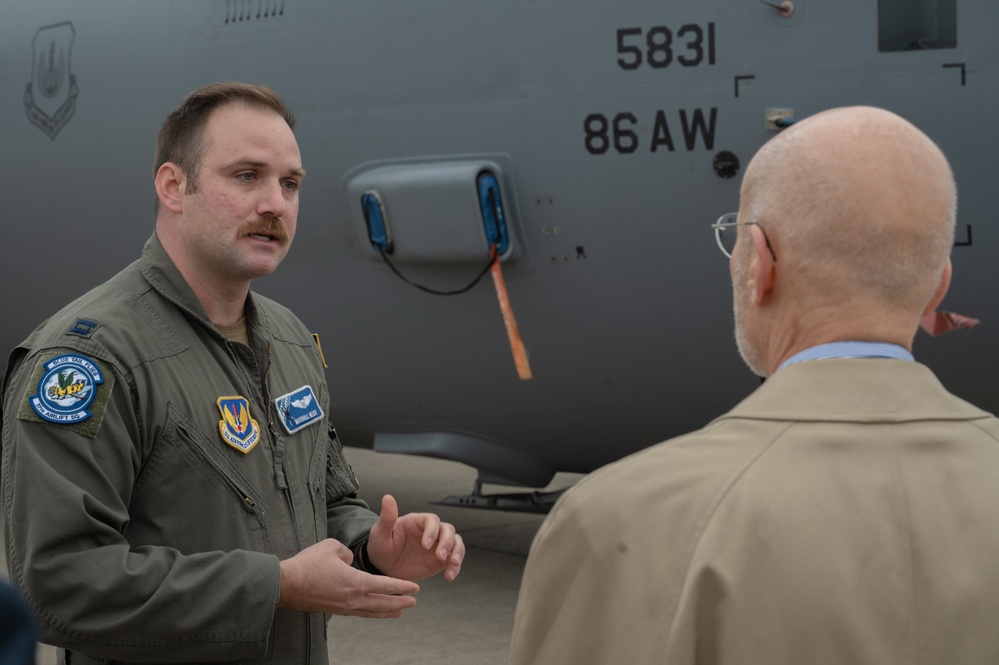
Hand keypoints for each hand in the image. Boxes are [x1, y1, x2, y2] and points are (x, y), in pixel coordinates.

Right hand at [277, 538, 419, 617]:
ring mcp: (345, 606)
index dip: (402, 586)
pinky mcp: (336, 610)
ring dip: (388, 611)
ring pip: (372, 612)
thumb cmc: (308, 564)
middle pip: (383, 603)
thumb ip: (348, 552)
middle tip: (414, 601)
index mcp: (355, 582)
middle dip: (400, 602)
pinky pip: (361, 613)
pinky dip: (373, 614)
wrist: (287, 584)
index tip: (415, 587)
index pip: (386, 585)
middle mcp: (353, 598)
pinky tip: (376, 613)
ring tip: (401, 612)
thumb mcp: (332, 547)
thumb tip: (350, 560)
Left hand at [366, 495, 464, 581]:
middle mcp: (430, 532)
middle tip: (440, 556)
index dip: (432, 531)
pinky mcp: (440, 560)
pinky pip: (453, 561)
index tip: (425, 545)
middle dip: (448, 542)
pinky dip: (455, 567)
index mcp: (417, 521)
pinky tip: (449, 576)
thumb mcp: (380, 533)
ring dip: (457, 552)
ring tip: (453, 564)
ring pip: (456, 542)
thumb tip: (387, 497)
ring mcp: (437, 545)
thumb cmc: (381, 545)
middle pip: (448, 529)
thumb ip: (387, 517)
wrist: (383, 566)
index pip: (431, 520)